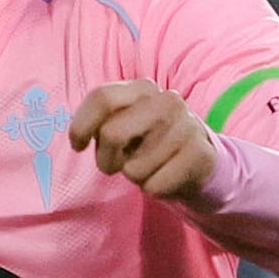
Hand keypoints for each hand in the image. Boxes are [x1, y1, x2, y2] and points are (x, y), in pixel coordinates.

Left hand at [70, 80, 222, 205]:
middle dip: (106, 159)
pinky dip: (153, 188)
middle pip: (112, 133)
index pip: (102, 98)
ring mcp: (187, 125)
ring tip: (150, 166)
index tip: (78, 145)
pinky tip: (165, 176)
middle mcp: (167, 100)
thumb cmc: (149, 143)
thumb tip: (78, 137)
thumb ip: (101, 123)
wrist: (198, 161)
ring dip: (135, 176)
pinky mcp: (200, 154)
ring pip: (133, 168)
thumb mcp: (123, 126)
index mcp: (143, 88)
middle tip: (117, 164)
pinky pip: (154, 185)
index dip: (81, 125)